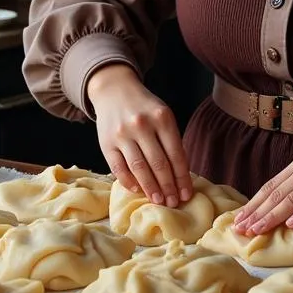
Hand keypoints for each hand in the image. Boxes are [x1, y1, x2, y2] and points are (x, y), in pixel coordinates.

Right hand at [87, 63, 192, 207]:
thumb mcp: (162, 115)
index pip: (176, 154)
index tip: (187, 194)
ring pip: (139, 168)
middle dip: (168, 187)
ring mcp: (122, 134)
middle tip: (173, 202)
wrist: (114, 90)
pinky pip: (119, 168)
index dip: (182, 177)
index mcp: (161, 117)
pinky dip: (129, 182)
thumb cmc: (144, 107)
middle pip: (159, 163)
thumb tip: (180, 176)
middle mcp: (142, 125)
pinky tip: (138, 190)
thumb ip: (170, 140)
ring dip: (151, 188)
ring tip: (159, 201)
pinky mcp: (106, 143)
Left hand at [232, 135, 292, 236]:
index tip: (239, 218)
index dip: (253, 203)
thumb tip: (282, 206)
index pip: (270, 186)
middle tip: (239, 229)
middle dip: (255, 213)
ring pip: (289, 200)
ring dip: (270, 217)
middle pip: (275, 194)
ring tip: (255, 230)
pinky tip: (288, 226)